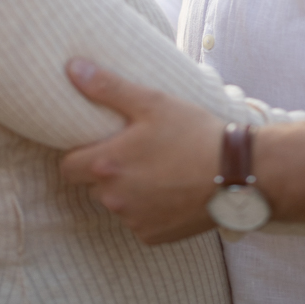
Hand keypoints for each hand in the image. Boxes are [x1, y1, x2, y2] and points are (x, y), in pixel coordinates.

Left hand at [61, 61, 224, 244]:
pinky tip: (171, 190)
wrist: (236, 174)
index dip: (78, 154)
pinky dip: (149, 209)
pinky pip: (139, 221)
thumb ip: (107, 87)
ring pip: (117, 204)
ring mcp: (133, 220)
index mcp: (106, 164)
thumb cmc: (193, 133)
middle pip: (92, 186)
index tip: (97, 144)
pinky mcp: (153, 236)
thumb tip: (72, 68)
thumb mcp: (151, 102)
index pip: (67, 167)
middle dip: (106, 172)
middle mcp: (113, 198)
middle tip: (135, 152)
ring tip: (158, 169)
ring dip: (128, 191)